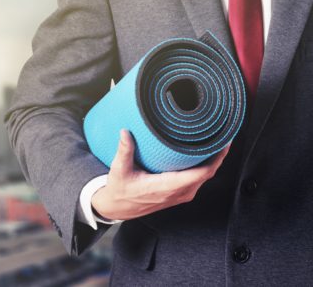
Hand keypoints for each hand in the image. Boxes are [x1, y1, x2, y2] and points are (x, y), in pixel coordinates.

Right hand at [91, 129, 231, 220]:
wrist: (118, 208)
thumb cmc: (120, 191)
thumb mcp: (119, 170)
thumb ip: (124, 150)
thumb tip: (125, 132)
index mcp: (167, 187)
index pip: (201, 174)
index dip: (217, 158)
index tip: (223, 141)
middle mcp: (178, 193)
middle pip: (209, 173)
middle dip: (218, 154)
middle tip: (222, 133)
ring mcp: (181, 195)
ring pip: (205, 177)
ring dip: (213, 160)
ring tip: (216, 140)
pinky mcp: (179, 194)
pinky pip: (198, 179)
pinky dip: (205, 166)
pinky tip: (204, 153)